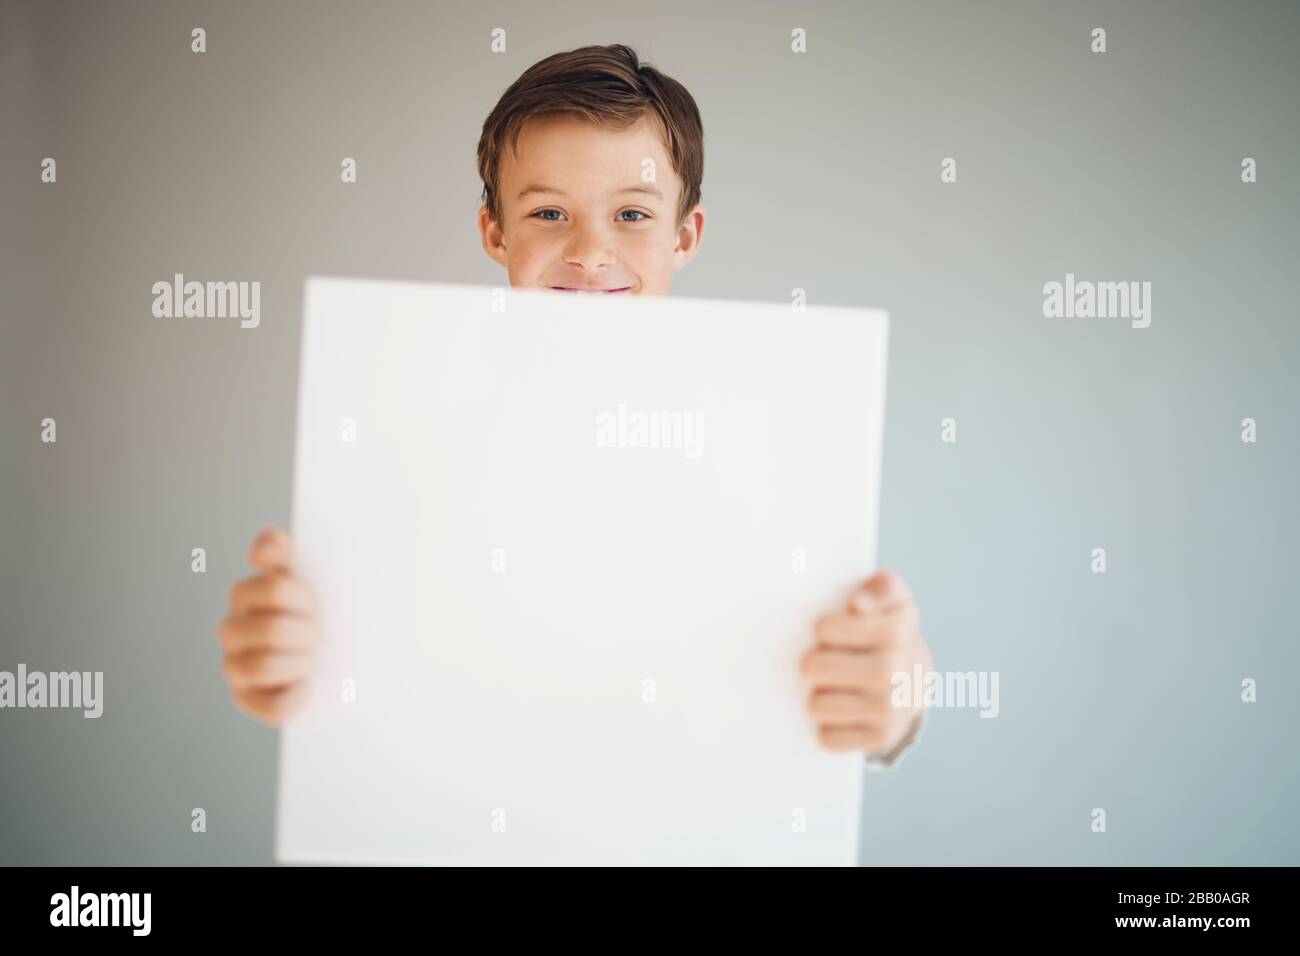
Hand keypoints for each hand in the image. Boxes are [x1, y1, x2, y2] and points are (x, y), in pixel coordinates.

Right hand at [217, 528, 319, 725]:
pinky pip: (275, 706)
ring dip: (300, 663)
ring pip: (265, 668)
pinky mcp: (246, 699)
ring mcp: (234, 666)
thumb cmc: (316, 608)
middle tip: (317, 633)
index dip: (304, 598)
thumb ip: (283, 552)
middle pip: (273, 631)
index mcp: (245, 594)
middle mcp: (232, 629)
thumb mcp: (304, 574)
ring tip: (310, 658)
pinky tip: (308, 685)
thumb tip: (262, 548)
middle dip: (306, 633)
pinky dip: (298, 696)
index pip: (275, 589)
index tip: (315, 602)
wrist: (332, 652)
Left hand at [801, 570, 930, 755]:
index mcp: (898, 629)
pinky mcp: (882, 738)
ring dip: (817, 696)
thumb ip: (880, 587)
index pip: (827, 629)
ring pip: (817, 705)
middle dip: (811, 664)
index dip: (822, 630)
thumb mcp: (892, 599)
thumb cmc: (889, 631)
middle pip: (814, 668)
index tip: (828, 631)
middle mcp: (898, 670)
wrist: (916, 680)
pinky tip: (841, 711)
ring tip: (831, 686)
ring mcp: (892, 708)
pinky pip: (829, 737)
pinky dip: (828, 726)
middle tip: (819, 662)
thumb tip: (858, 604)